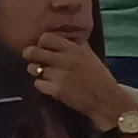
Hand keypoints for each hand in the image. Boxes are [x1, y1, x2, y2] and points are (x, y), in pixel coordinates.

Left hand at [20, 35, 137, 130]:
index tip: (45, 48)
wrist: (107, 101)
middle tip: (35, 59)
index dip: (42, 42)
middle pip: (32, 51)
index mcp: (75, 49)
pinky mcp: (56, 90)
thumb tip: (66, 36)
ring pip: (33, 68)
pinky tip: (51, 86)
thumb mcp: (91, 56)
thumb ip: (77, 46)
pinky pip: (37, 84)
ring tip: (46, 75)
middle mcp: (66, 60)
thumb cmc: (100, 78)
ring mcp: (60, 76)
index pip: (46, 37)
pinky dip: (42, 85)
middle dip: (30, 55)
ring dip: (36, 71)